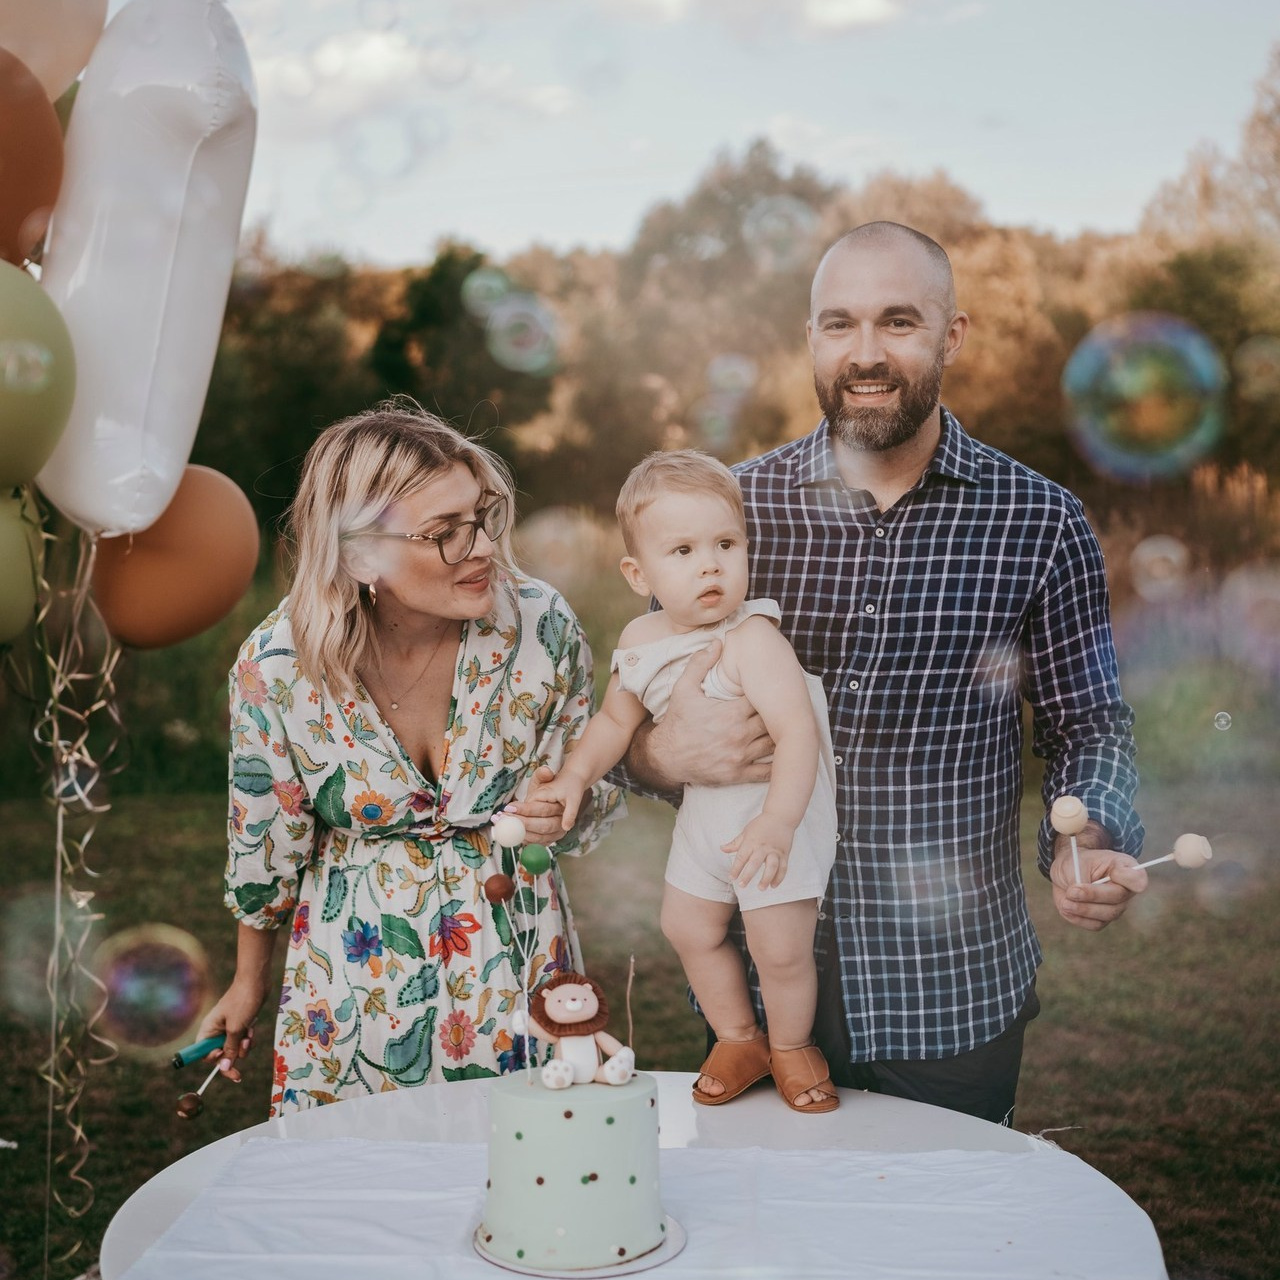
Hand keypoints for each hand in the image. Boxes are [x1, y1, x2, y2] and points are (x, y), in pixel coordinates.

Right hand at [196, 977, 265, 1082]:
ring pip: (234, 1048)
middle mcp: (216, 1031)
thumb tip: (224, 1068)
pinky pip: (243, 1041)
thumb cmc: (242, 1002)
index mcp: (208, 1030)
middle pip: (221, 1055)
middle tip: (241, 1065)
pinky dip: (248, 1038)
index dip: (214, 1061)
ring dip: (243, 1046)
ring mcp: (229, 1028)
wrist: (256, 981)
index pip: (203, 1054)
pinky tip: (252, 1029)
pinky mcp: (241, 1025)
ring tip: (249, 1034)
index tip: (225, 1063)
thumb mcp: (236, 1028)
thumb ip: (230, 1049)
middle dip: (233, 1055)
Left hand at [502, 765, 588, 841]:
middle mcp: (563, 821)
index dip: (525, 809)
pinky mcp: (551, 839)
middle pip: (542, 826)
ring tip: (502, 824)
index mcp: (562, 806)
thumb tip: (546, 771)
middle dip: (520, 823)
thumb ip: (543, 774)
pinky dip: (523, 840)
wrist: (559, 797)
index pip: (542, 809)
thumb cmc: (549, 788)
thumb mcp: (544, 778)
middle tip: (502, 818)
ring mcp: (558, 833)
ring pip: (539, 837)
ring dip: (519, 833)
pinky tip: (510, 833)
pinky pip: (537, 843)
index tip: (508, 808)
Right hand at [640, 641, 773, 787]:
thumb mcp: (683, 688)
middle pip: (773, 722)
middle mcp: (739, 735)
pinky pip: (766, 772)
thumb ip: (700, 664)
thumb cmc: (677, 721)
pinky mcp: (738, 774)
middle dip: (779, 714)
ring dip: (781, 736)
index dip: (771, 694)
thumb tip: (717, 642)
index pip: (764, 700)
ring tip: (786, 728)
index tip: (773, 689)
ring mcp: (740, 756)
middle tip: (785, 708)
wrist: (666, 757)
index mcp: (731, 713)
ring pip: (774, 745)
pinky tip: (783, 756)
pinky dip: (778, 764)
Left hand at [723, 813, 793, 889]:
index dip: (736, 868)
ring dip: (766, 878)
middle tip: (742, 885)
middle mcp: (763, 847)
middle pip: (755, 863)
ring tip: (761, 888)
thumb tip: (722, 849)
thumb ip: (735, 843)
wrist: (781, 816)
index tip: (731, 878)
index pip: (741, 857)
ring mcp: (775, 850)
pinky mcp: (785, 853)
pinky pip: (783, 867)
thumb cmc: (761, 824)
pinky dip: (779, 877)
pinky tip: (773, 885)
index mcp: (751, 841)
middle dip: (748, 875)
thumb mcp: (746, 831)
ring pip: (772, 866)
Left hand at [1049, 822, 1147, 930]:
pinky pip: (1095, 924)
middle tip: (1071, 891)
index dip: (1127, 878)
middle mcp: (1126, 889)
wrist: (1066, 871)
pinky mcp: (1104, 919)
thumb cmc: (1075, 862)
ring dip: (1083, 909)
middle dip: (1092, 895)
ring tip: (1065, 902)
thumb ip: (1080, 879)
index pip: (1138, 879)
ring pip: (1107, 914)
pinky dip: (1078, 918)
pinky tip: (1066, 907)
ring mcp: (1117, 906)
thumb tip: (1075, 897)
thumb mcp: (1075, 862)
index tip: (1112, 873)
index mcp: (1125, 868)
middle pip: (1118, 898)